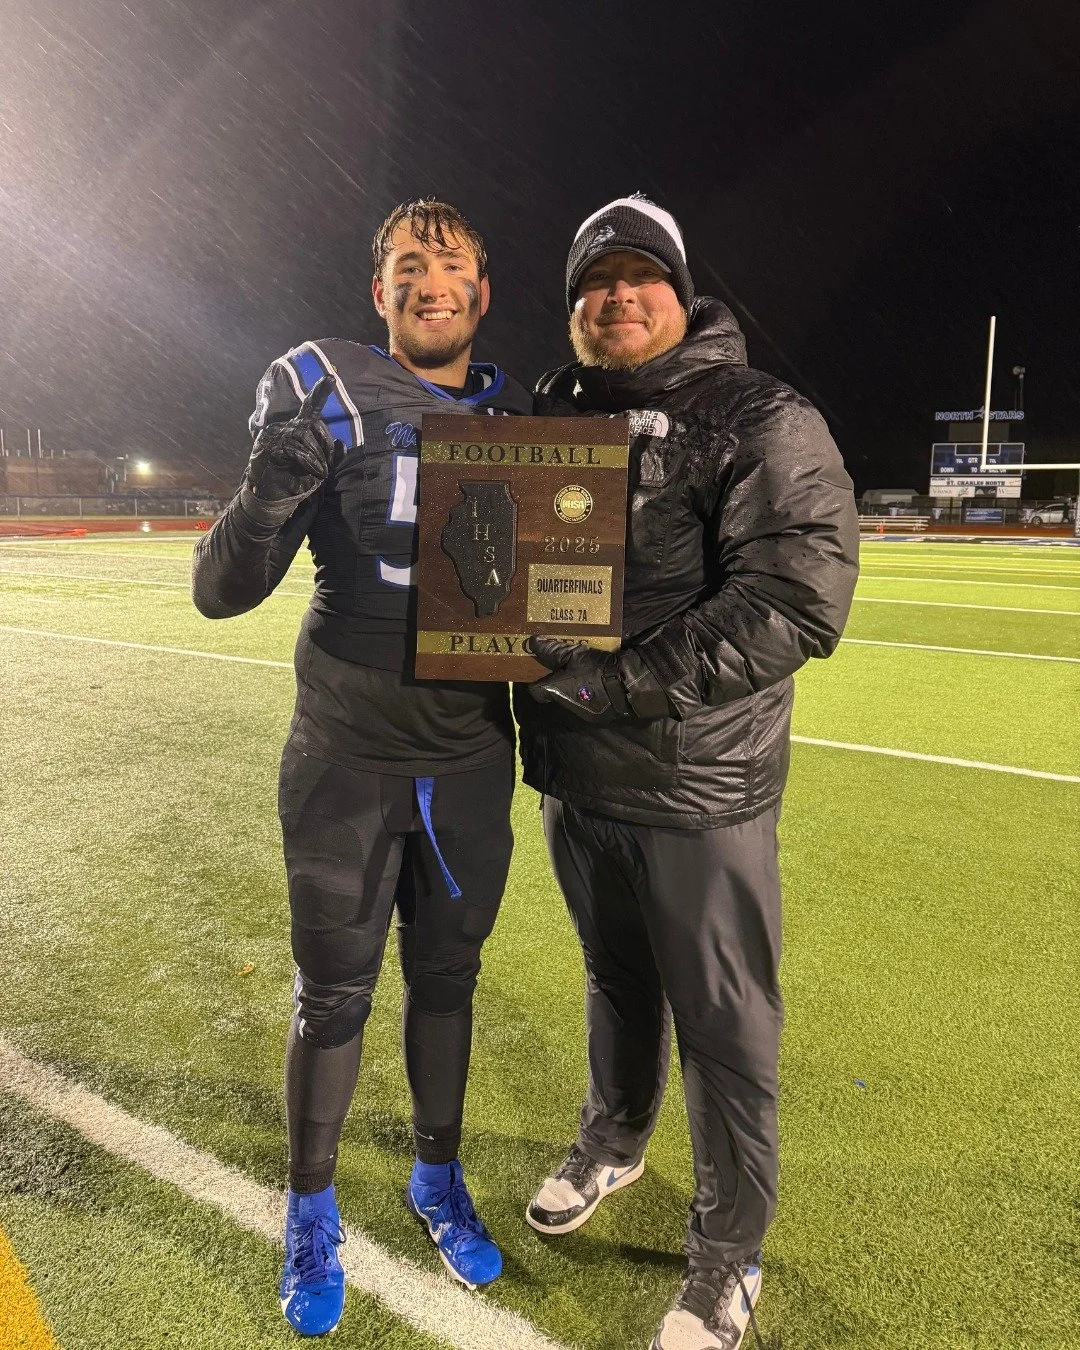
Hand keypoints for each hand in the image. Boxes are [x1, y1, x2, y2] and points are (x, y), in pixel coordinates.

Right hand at [245, 374, 340, 502]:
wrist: (272, 499)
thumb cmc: (296, 481)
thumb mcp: (318, 468)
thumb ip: (329, 456)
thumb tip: (342, 444)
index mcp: (295, 429)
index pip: (309, 408)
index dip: (320, 393)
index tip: (331, 378)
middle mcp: (283, 426)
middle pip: (313, 423)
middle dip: (325, 446)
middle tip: (325, 467)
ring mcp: (273, 434)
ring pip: (305, 435)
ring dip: (317, 457)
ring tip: (317, 472)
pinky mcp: (268, 445)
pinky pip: (296, 447)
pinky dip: (309, 461)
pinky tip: (312, 472)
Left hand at [528, 636, 674, 723]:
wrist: (628, 686)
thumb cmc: (597, 669)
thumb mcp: (574, 654)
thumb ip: (552, 649)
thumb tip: (531, 642)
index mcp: (556, 691)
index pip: (536, 692)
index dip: (537, 681)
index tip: (544, 671)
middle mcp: (566, 706)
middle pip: (554, 695)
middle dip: (559, 683)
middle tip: (567, 668)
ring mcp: (583, 714)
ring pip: (571, 700)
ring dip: (575, 689)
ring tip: (585, 674)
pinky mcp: (598, 717)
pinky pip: (588, 705)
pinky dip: (590, 695)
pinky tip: (599, 684)